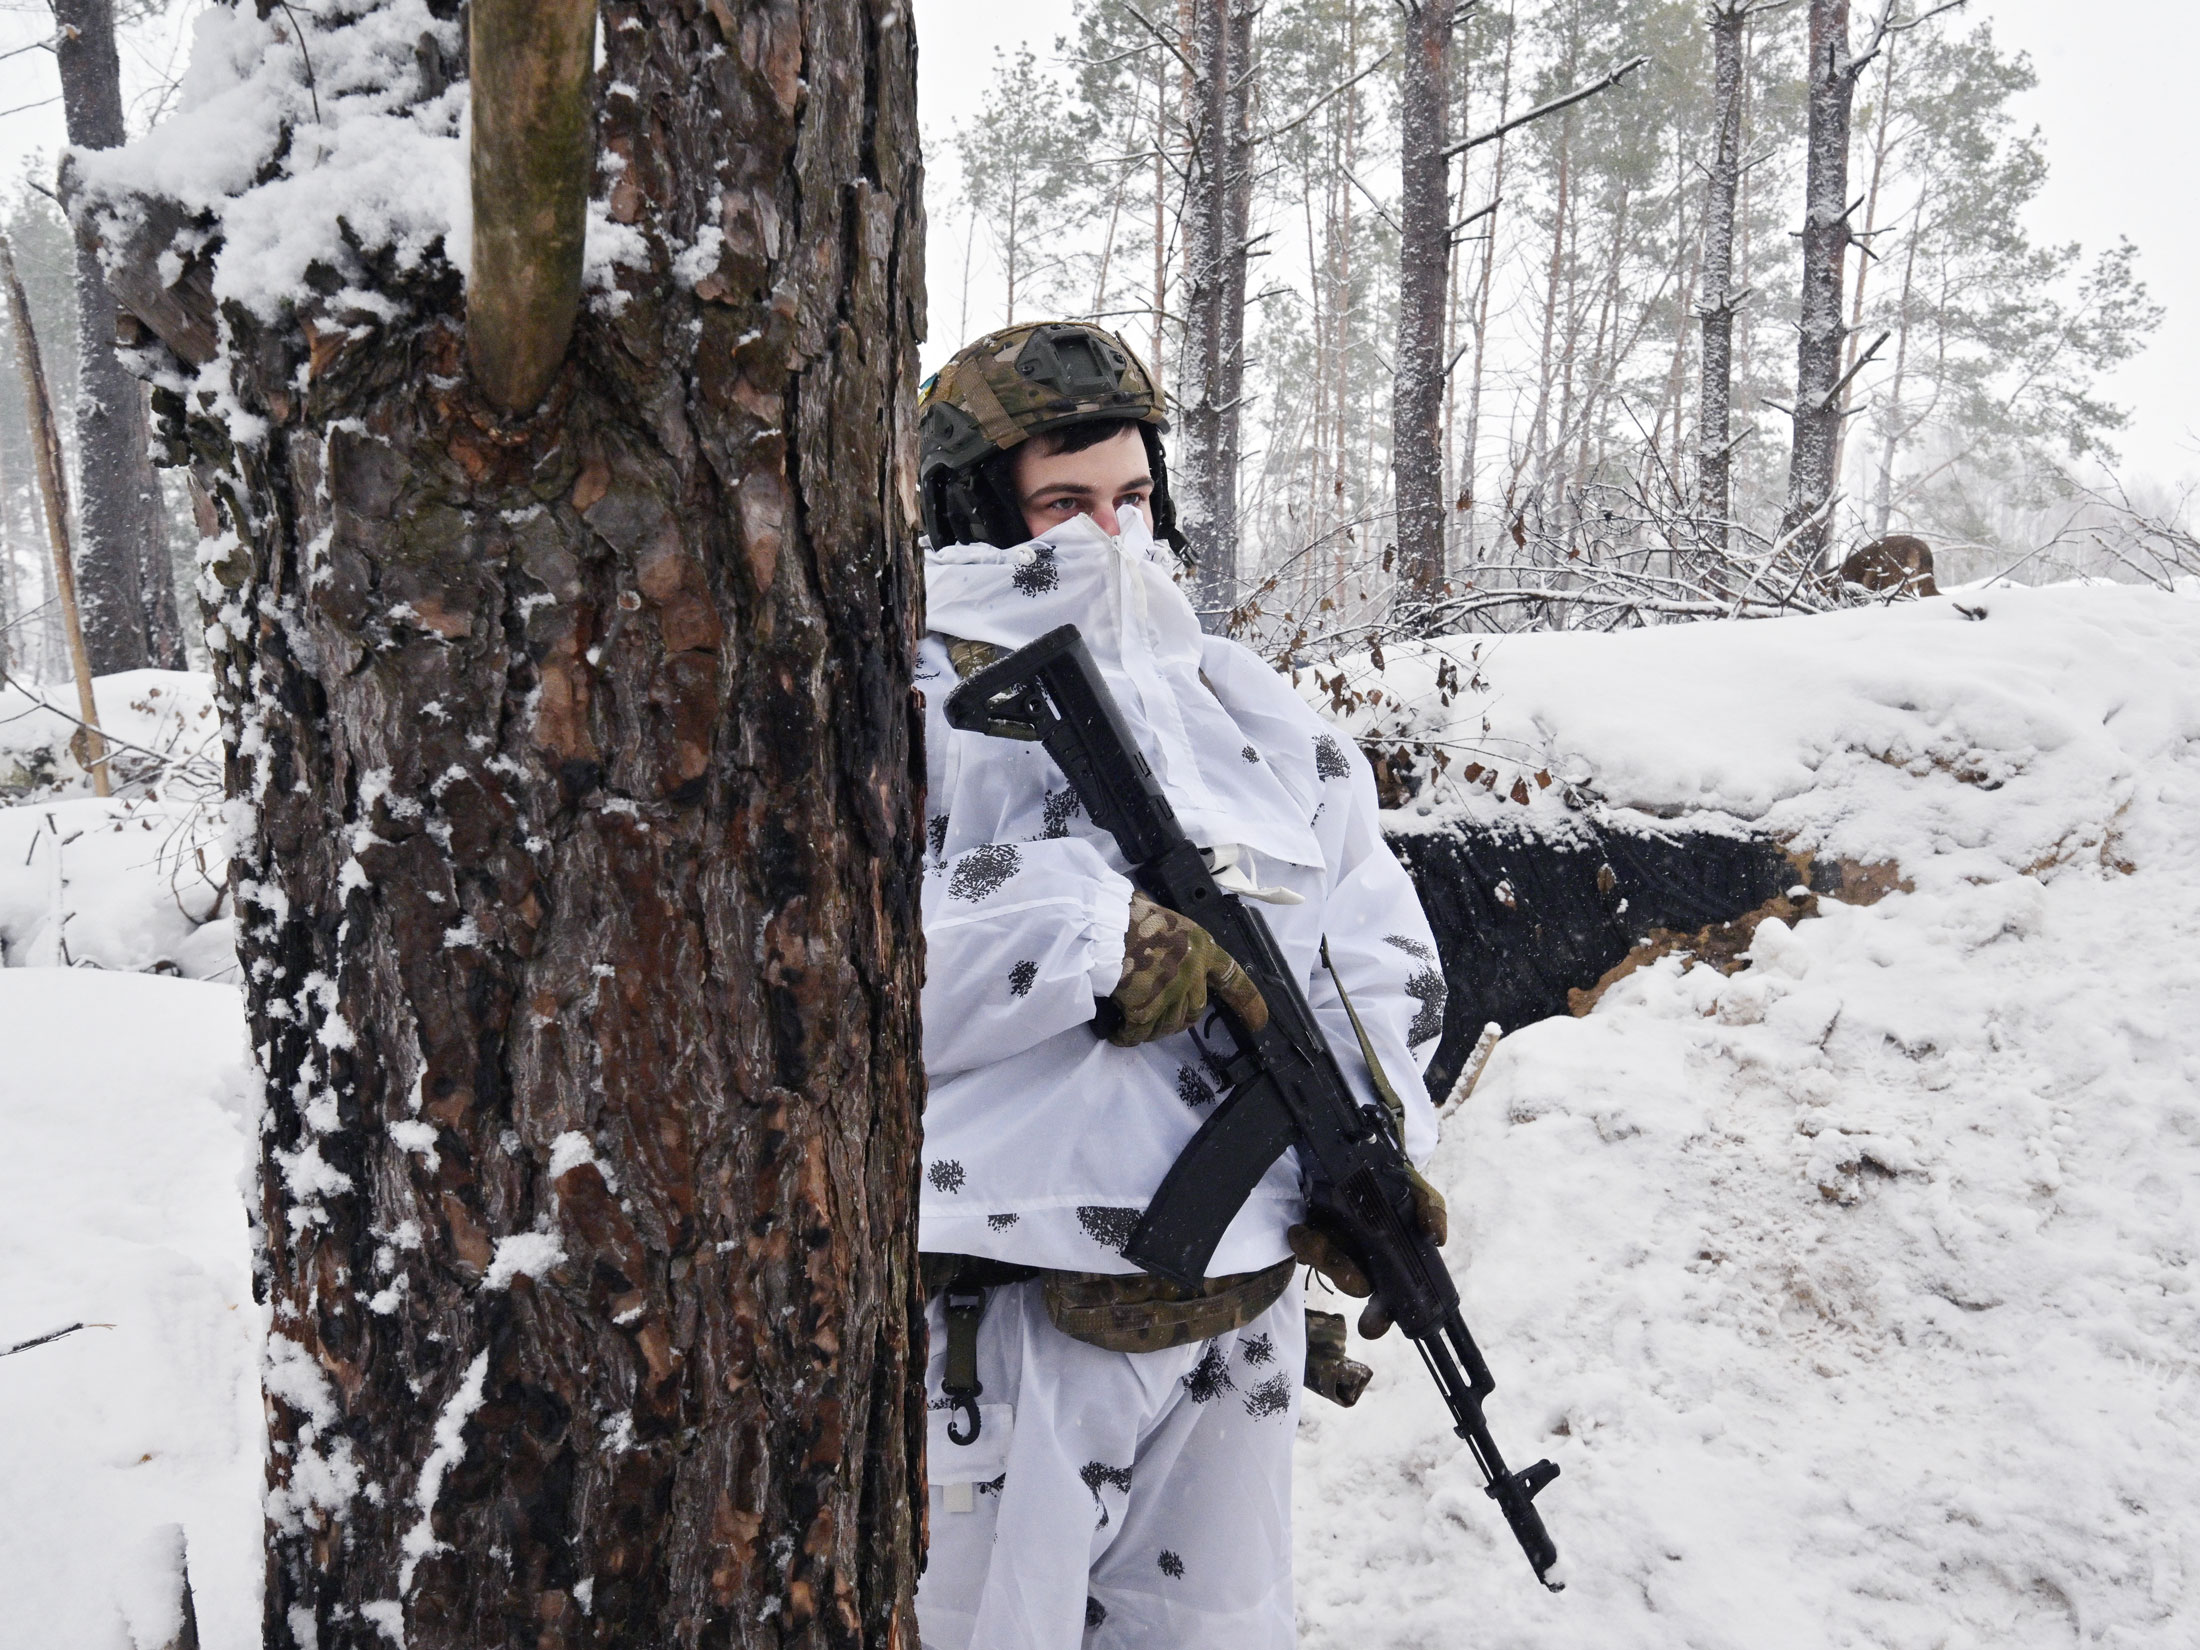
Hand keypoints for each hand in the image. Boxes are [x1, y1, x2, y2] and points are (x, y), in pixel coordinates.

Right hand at [1103, 892, 1269, 1046]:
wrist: (1101, 927)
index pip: (1233, 979)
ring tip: (1130, 1019)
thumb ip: (1176, 942)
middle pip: (1195, 1010)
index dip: (1248, 1002)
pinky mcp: (1147, 1010)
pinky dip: (1126, 1035)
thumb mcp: (1165, 920)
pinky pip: (1139, 1033)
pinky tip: (1117, 1031)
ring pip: (1168, 1026)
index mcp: (1202, 947)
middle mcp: (1193, 972)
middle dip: (1178, 1016)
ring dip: (1151, 1027)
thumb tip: (1166, 948)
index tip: (1258, 1022)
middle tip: (1155, 1012)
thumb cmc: (1129, 916)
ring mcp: (1172, 993)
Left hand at [1286, 1166, 1447, 1339]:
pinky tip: (1299, 1231)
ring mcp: (1335, 1245)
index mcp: (1389, 1264)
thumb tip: (1436, 1237)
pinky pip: (1304, 1242)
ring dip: (1321, 1258)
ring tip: (1314, 1243)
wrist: (1369, 1154)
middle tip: (1352, 1279)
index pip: (1386, 1301)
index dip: (1380, 1317)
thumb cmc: (1398, 1186)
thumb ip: (1431, 1211)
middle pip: (1352, 1281)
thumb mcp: (1419, 1194)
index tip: (1372, 1326)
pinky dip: (1302, 1240)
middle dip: (1348, 1280)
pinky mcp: (1313, 1228)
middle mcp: (1361, 1260)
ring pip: (1325, 1263)